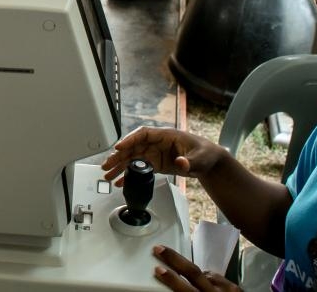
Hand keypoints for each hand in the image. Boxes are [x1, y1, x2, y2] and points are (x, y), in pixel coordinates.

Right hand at [101, 127, 221, 184]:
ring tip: (107, 175)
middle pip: (133, 147)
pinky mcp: (156, 164)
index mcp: (165, 135)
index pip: (143, 134)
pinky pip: (138, 168)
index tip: (119, 147)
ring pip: (132, 158)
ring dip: (119, 166)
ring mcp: (155, 154)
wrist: (209, 163)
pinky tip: (120, 181)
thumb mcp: (199, 158)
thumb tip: (180, 162)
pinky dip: (129, 174)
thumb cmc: (205, 154)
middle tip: (106, 165)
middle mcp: (157, 143)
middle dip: (118, 156)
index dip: (130, 139)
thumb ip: (189, 161)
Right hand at [153, 245, 240, 291]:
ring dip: (194, 273)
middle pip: (192, 271)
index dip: (171, 279)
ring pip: (205, 273)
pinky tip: (206, 283)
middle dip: (174, 259)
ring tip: (186, 273)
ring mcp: (227, 289)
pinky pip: (216, 277)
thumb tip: (174, 290)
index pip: (184, 288)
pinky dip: (209, 279)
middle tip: (160, 249)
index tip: (158, 269)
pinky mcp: (235, 287)